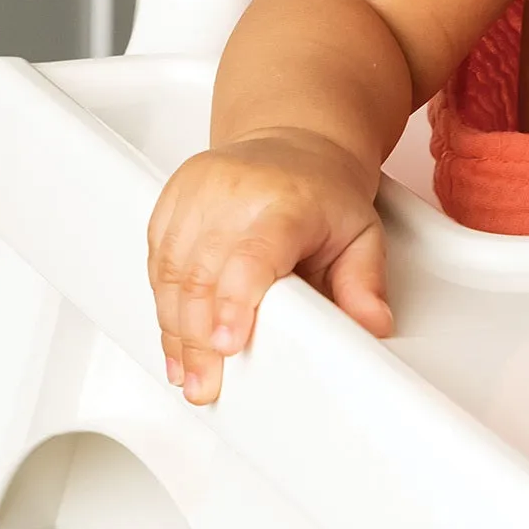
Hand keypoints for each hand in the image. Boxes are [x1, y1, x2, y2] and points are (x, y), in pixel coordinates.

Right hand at [147, 130, 391, 405]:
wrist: (298, 142)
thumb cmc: (325, 192)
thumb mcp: (361, 233)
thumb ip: (364, 283)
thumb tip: (372, 325)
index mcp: (285, 201)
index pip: (252, 255)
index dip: (236, 302)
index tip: (228, 345)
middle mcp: (234, 192)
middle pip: (202, 276)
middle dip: (199, 342)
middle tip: (205, 385)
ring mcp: (197, 194)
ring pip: (171, 275)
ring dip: (175, 332)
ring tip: (188, 372)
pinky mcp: (170, 201)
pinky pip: (156, 262)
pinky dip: (163, 305)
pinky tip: (175, 337)